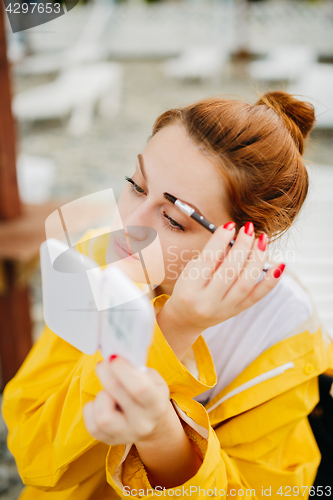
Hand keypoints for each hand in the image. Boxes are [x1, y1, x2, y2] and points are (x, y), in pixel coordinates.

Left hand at [83, 356, 169, 445]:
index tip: (114, 358)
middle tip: (104, 364)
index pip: (139, 388)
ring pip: (102, 416)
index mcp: (156, 405)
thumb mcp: (152, 379)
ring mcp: (125, 435)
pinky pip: (91, 425)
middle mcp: (142, 424)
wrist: (152, 423)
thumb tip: (115, 356)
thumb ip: (137, 368)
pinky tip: (102, 403)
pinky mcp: (109, 441)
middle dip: (106, 374)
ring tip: (108, 393)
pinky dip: (92, 409)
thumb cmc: (150, 393)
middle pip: (115, 395)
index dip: (123, 370)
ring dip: (101, 397)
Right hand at [157, 222, 283, 356]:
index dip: (221, 239)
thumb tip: (233, 237)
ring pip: (246, 282)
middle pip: (231, 270)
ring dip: (257, 258)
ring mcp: (225, 308)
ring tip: (261, 240)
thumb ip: (211, 256)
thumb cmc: (187, 289)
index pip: (208, 259)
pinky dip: (271, 281)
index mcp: (190, 288)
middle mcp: (207, 301)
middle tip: (248, 229)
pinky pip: (257, 296)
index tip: (230, 225)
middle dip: (242, 245)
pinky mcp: (238, 311)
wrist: (186, 319)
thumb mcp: (190, 271)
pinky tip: (278, 265)